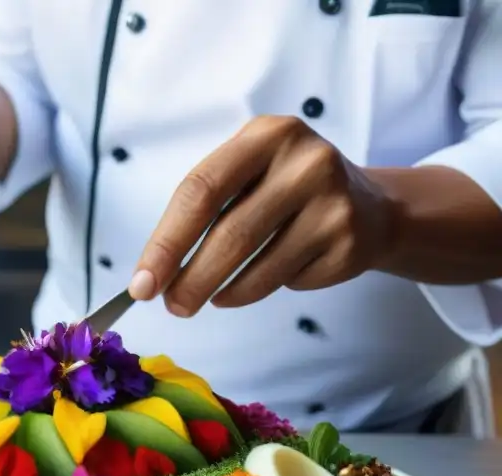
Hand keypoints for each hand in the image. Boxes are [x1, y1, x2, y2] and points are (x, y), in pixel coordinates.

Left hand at [128, 116, 399, 315]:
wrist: (369, 207)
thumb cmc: (284, 191)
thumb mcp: (247, 174)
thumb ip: (201, 210)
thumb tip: (152, 272)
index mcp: (266, 135)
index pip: (201, 190)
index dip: (166, 241)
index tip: (142, 282)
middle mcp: (305, 161)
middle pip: (230, 233)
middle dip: (191, 278)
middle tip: (171, 305)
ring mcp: (333, 202)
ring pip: (258, 266)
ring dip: (221, 291)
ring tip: (206, 298)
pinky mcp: (348, 243)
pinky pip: (286, 281)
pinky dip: (258, 290)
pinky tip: (257, 280)